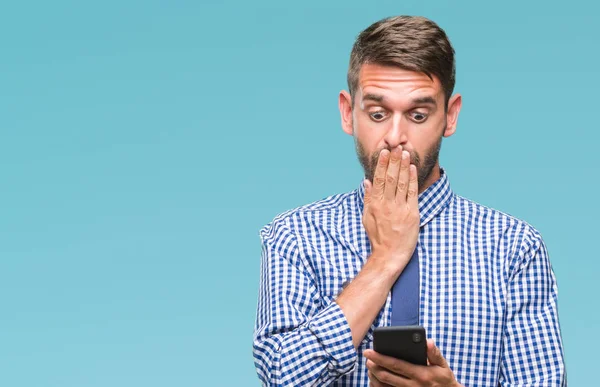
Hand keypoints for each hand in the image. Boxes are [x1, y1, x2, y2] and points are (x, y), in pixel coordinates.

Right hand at [363, 146, 419, 274]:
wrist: (389, 255)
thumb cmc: (378, 238)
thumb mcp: (367, 218)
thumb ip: (368, 199)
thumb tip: (367, 182)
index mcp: (375, 204)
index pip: (379, 180)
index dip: (382, 165)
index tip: (384, 153)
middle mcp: (387, 204)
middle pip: (391, 178)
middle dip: (394, 161)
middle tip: (397, 147)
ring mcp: (400, 209)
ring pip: (402, 183)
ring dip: (404, 166)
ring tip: (405, 153)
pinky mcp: (412, 214)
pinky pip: (412, 193)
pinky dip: (412, 179)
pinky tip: (412, 168)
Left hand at [364, 339, 461, 386]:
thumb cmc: (445, 380)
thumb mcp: (443, 366)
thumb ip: (434, 353)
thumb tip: (428, 341)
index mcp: (420, 374)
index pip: (396, 365)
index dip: (380, 358)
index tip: (370, 351)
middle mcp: (412, 385)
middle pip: (386, 376)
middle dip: (373, 366)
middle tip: (366, 357)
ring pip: (385, 385)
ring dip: (374, 376)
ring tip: (370, 366)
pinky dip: (380, 385)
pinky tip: (376, 378)